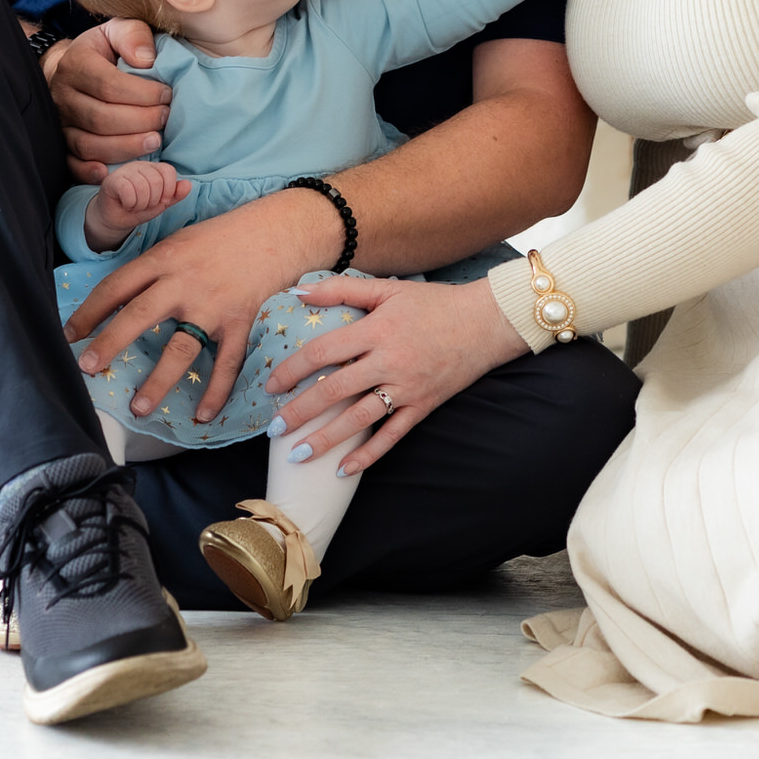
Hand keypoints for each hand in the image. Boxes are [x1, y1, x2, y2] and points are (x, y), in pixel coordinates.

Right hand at [44, 19, 169, 182]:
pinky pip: (71, 163)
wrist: (77, 67)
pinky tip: (110, 172)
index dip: (142, 94)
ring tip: (154, 142)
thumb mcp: (120, 30)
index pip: (108, 85)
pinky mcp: (62, 143)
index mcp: (76, 64)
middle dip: (139, 122)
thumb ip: (134, 35)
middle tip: (165, 119)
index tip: (167, 95)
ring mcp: (61, 122)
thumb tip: (146, 60)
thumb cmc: (107, 50)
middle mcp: (63, 95)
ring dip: (125, 147)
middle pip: (100, 118)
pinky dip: (88, 171)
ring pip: (88, 144)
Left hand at [63, 187, 334, 422]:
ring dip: (158, 381)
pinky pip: (226, 362)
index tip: (70, 335)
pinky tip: (202, 414)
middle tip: (87, 367)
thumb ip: (152, 267)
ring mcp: (213, 306)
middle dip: (110, 344)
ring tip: (139, 408)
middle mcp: (185, 283)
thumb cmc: (223, 236)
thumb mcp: (180, 240)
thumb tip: (118, 297)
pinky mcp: (240, 322)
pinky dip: (216, 391)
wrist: (276, 231)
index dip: (90, 311)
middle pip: (139, 315)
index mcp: (164, 259)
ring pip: (181, 348)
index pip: (117, 286)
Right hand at [84, 161, 190, 246]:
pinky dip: (131, 204)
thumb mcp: (161, 203)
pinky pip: (128, 191)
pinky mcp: (112, 180)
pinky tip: (126, 205)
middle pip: (157, 181)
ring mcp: (124, 171)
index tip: (160, 201)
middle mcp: (139, 165)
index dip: (168, 190)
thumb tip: (188, 185)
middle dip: (153, 200)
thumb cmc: (139, 209)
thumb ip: (175, 195)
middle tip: (144, 205)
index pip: (168, 171)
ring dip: (141, 204)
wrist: (116, 219)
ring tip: (135, 206)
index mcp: (153, 167)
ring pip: (143, 187)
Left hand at [261, 276, 529, 473]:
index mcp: (377, 330)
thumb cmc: (434, 302)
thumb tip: (298, 290)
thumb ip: (341, 289)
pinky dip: (368, 455)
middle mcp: (389, 361)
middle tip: (273, 429)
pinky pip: (391, 436)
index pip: (323, 352)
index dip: (293, 370)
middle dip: (299, 413)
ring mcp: (407, 388)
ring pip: (358, 420)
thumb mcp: (388, 289)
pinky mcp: (423, 406)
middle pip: (334, 391)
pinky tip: (343, 470)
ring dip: (325, 440)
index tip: (271, 385)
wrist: (487, 322)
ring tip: (297, 455)